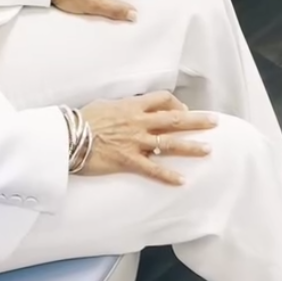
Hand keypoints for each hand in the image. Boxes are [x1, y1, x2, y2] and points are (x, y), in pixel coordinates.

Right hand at [78, 93, 215, 184]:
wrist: (66, 137)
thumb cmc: (81, 121)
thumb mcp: (104, 105)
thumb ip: (121, 106)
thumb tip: (129, 108)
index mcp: (132, 106)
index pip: (163, 99)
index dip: (177, 104)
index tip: (183, 111)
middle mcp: (138, 122)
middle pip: (174, 119)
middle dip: (197, 120)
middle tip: (215, 122)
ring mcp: (135, 142)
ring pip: (169, 143)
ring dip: (191, 146)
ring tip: (208, 150)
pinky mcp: (127, 161)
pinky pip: (152, 169)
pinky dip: (168, 176)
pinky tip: (182, 181)